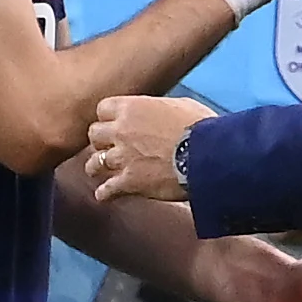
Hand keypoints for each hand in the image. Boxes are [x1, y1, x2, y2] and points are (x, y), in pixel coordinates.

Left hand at [87, 93, 213, 203]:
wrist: (208, 154)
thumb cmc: (200, 127)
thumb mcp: (180, 105)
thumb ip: (159, 108)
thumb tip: (161, 112)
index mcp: (132, 108)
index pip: (103, 109)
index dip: (108, 118)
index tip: (114, 124)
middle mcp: (121, 131)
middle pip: (94, 135)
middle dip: (100, 142)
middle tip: (107, 148)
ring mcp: (122, 158)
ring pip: (94, 163)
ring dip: (97, 167)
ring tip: (98, 172)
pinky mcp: (129, 182)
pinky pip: (106, 190)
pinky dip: (105, 194)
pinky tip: (105, 196)